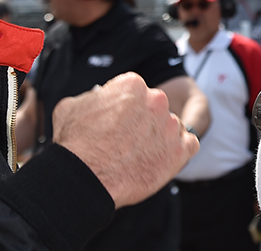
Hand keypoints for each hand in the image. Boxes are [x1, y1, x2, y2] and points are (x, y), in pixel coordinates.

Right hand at [51, 72, 198, 207]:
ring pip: (172, 126)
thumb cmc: (75, 142)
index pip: (136, 92)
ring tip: (141, 153)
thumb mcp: (72, 106)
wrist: (85, 177)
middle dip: (144, 121)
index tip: (118, 122)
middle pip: (155, 107)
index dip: (126, 108)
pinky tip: (162, 157)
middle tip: (129, 139)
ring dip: (161, 136)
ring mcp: (171, 125)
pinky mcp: (181, 150)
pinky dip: (179, 150)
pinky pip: (189, 144)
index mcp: (133, 84)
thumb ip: (92, 97)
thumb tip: (96, 97)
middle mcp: (156, 100)